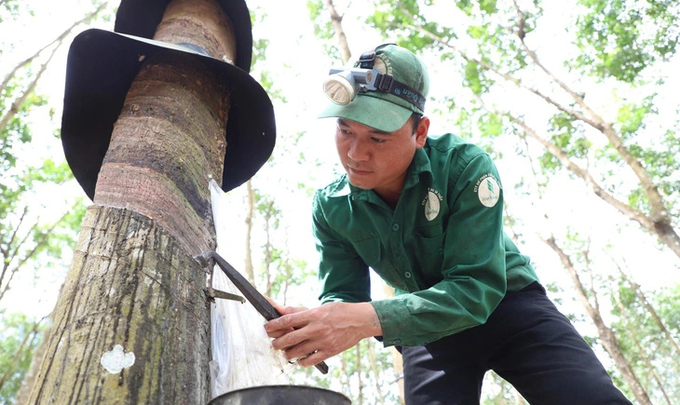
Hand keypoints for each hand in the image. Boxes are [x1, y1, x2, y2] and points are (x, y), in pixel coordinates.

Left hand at [264, 302, 381, 366]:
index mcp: (313, 314)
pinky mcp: (330, 351)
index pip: (288, 320)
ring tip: (284, 352)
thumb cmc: (340, 311)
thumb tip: (283, 311)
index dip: (274, 325)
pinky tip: (298, 360)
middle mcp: (316, 328)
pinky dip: (301, 362)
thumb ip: (301, 312)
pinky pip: (311, 360)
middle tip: (273, 344)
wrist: (361, 320)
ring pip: (298, 351)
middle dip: (277, 342)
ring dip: (287, 353)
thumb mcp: (320, 307)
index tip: (266, 328)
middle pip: (290, 338)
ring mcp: (323, 341)